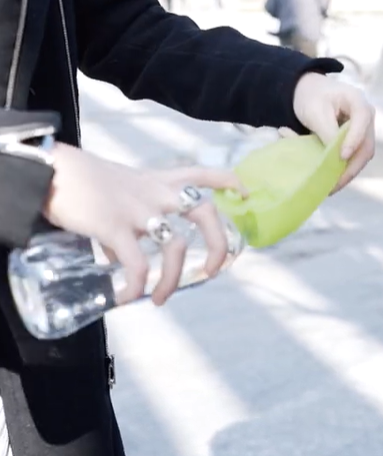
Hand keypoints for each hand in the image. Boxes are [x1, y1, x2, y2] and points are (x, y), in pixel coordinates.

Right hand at [43, 144, 246, 305]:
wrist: (52, 170)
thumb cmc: (84, 182)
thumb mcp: (118, 196)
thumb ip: (128, 226)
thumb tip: (119, 262)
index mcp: (159, 181)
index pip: (203, 174)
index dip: (228, 182)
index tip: (244, 192)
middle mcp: (157, 193)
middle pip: (204, 212)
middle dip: (218, 243)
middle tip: (215, 270)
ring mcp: (139, 209)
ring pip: (175, 245)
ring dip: (172, 279)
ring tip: (161, 298)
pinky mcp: (115, 226)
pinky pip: (137, 264)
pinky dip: (137, 285)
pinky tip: (128, 297)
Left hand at [292, 72, 374, 192]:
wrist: (309, 92)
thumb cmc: (311, 97)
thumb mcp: (315, 111)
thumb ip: (327, 131)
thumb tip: (336, 157)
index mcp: (357, 101)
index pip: (362, 119)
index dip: (354, 139)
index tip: (342, 156)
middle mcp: (366, 118)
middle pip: (366, 145)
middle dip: (352, 166)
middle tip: (335, 183)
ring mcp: (363, 131)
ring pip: (362, 156)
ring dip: (347, 172)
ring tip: (330, 187)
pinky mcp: (356, 142)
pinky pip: (353, 158)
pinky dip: (342, 170)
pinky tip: (329, 182)